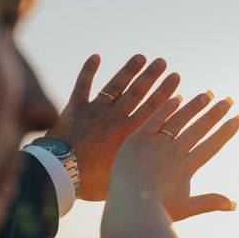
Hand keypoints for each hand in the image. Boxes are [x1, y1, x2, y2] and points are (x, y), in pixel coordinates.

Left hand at [46, 54, 179, 200]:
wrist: (61, 172)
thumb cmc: (93, 181)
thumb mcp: (124, 175)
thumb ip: (140, 166)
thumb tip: (156, 169)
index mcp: (130, 132)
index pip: (153, 108)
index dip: (166, 93)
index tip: (176, 80)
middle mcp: (116, 116)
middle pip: (138, 91)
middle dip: (153, 76)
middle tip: (163, 63)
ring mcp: (95, 109)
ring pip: (116, 84)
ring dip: (129, 69)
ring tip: (140, 57)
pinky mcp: (75, 107)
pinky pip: (83, 84)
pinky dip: (89, 69)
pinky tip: (96, 56)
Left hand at [110, 92, 238, 220]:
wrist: (129, 208)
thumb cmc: (156, 212)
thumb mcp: (186, 208)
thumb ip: (210, 202)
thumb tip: (235, 205)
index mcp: (186, 168)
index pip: (211, 145)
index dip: (226, 131)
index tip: (238, 118)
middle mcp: (174, 153)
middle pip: (199, 129)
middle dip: (216, 114)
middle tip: (229, 100)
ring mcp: (156, 145)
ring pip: (179, 120)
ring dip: (195, 107)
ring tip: (207, 94)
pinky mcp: (137, 140)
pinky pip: (154, 120)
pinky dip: (166, 109)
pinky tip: (177, 97)